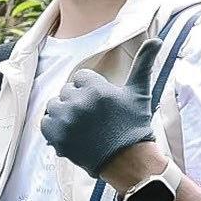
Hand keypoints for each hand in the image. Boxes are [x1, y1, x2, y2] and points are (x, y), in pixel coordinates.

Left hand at [38, 39, 167, 186]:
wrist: (128, 160)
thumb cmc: (134, 124)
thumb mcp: (139, 92)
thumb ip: (143, 64)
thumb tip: (155, 39)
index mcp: (96, 89)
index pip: (80, 77)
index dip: (89, 89)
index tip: (100, 104)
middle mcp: (79, 103)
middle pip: (66, 91)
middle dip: (77, 101)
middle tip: (93, 117)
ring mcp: (66, 120)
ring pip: (54, 105)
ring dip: (63, 113)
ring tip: (81, 125)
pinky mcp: (56, 137)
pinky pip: (45, 122)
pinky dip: (54, 127)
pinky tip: (70, 133)